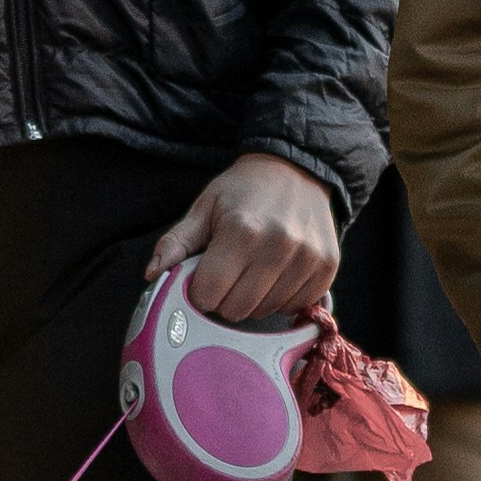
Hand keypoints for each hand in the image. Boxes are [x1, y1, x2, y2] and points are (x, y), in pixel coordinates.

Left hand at [154, 152, 336, 323]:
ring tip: (255, 268)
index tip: (206, 276)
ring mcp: (307, 258)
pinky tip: (278, 273)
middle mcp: (279, 245)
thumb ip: (176, 243)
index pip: (208, 294)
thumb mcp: (204, 208)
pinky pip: (296, 306)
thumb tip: (153, 274)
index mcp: (241, 231)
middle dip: (226, 298)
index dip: (201, 290)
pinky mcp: (327, 267)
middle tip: (231, 272)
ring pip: (266, 311)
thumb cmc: (244, 192)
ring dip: (255, 299)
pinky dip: (282, 298)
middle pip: (237, 309)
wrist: (297, 169)